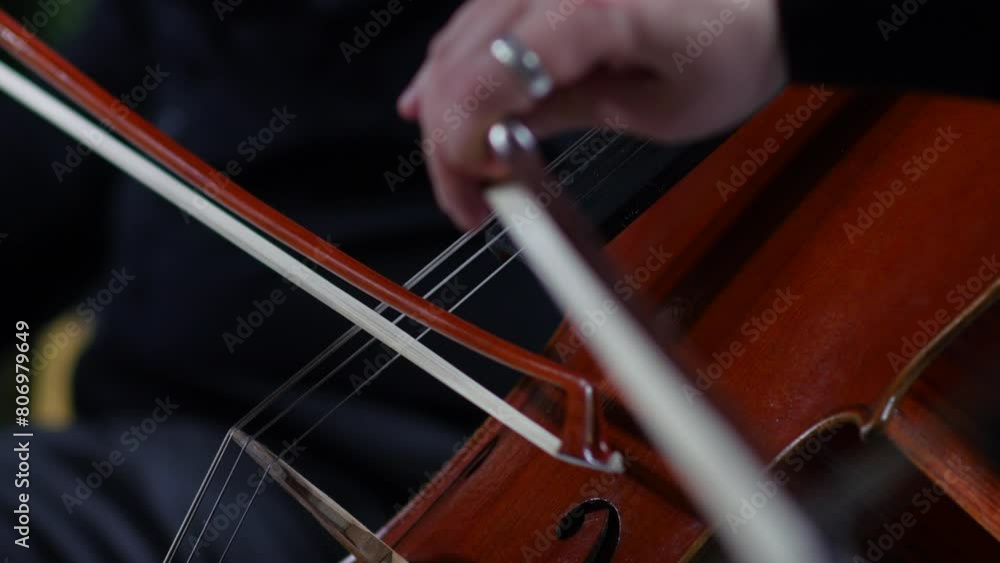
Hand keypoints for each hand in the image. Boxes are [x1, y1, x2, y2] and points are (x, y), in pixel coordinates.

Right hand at [398, 0, 788, 229]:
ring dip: (445, 103)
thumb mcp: (661, 110)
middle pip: (458, 62)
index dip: (458, 148)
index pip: (481, 81)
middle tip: (467, 195)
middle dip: (447, 138)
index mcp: (587, 8)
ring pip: (458, 38)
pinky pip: (480, 18)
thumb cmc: (740, 45)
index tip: (472, 199)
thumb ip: (569, 116)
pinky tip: (440, 95)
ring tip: (457, 162)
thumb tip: (499, 144)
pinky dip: (460, 64)